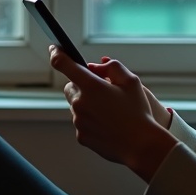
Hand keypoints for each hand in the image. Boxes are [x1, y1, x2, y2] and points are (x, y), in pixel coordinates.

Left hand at [49, 46, 177, 181]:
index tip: (54, 48)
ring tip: (110, 111)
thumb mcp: (131, 81)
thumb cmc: (138, 112)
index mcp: (91, 86)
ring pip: (76, 106)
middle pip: (70, 87)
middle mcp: (79, 103)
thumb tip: (95, 67)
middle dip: (81, 85)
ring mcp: (79, 121)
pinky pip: (82, 123)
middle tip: (100, 90)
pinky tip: (108, 125)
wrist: (142, 146)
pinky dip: (91, 120)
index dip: (56, 53)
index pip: (63, 63)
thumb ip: (111, 67)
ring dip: (87, 104)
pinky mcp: (81, 136)